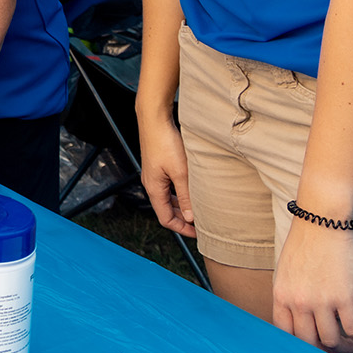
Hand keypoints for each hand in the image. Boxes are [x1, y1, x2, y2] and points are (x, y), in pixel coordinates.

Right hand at [136, 109, 195, 236]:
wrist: (154, 119)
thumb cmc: (165, 142)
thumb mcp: (180, 173)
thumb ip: (185, 197)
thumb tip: (191, 218)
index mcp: (153, 189)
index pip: (166, 219)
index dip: (182, 229)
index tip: (199, 234)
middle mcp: (151, 183)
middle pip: (166, 210)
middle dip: (183, 219)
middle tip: (202, 224)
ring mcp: (154, 174)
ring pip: (167, 198)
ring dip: (181, 206)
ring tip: (199, 209)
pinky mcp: (158, 165)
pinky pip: (168, 187)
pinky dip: (179, 194)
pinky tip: (191, 190)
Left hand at [272, 216, 352, 352]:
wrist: (322, 219)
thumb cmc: (305, 240)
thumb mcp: (286, 268)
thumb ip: (289, 292)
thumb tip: (297, 314)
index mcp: (281, 294)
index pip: (284, 332)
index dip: (298, 344)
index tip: (310, 346)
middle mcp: (298, 301)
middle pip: (308, 341)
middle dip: (321, 350)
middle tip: (332, 350)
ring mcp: (321, 301)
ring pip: (331, 340)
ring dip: (342, 347)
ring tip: (349, 344)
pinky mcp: (344, 296)